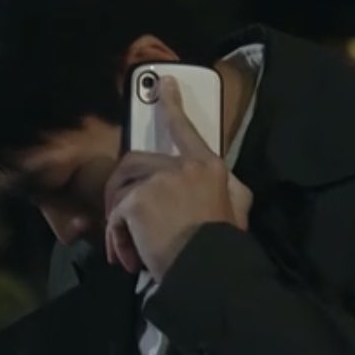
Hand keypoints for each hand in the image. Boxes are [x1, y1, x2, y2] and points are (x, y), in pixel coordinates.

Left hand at [104, 76, 252, 279]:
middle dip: (121, 187)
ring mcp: (158, 181)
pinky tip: (128, 257)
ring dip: (118, 217)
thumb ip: (231, 189)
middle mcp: (182, 166)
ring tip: (125, 243)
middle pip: (136, 161)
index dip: (172, 105)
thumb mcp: (239, 209)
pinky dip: (117, 239)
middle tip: (118, 213)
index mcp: (208, 166)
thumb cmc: (224, 243)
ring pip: (122, 188)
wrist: (211, 269)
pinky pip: (116, 217)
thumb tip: (228, 180)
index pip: (185, 129)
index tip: (164, 85)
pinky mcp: (137, 200)